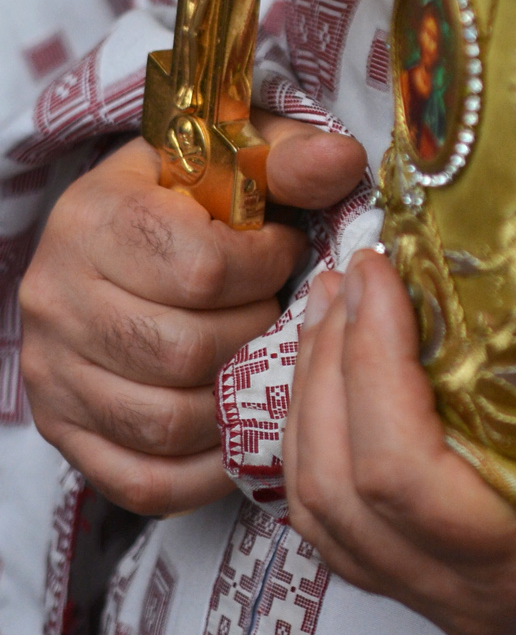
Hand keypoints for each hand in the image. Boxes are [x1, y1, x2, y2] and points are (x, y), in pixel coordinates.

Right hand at [20, 119, 366, 514]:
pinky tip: (243, 430)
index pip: (202, 270)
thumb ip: (289, 156)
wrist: (118, 228)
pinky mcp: (63, 432)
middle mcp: (57, 299)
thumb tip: (343, 161)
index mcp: (94, 219)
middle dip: (256, 334)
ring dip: (237, 400)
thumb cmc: (188, 189)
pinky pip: (142, 481)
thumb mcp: (233, 153)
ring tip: (261, 358)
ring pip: (166, 423)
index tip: (284, 251)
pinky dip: (206, 472)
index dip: (266, 267)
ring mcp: (53, 375)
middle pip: (184, 352)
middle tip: (276, 310)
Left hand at [286, 250, 515, 634]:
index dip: (373, 361)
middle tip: (348, 279)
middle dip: (328, 367)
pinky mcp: (417, 587)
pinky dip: (313, 443)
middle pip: (341, 490)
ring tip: (327, 312)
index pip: (401, 471)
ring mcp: (433, 595)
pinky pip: (329, 529)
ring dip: (309, 400)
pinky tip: (326, 379)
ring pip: (321, 515)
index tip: (381, 273)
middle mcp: (464, 587)